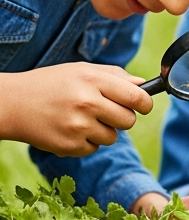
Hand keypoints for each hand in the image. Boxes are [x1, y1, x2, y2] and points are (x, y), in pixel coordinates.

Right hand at [0, 64, 153, 156]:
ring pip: (112, 137)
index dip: (145, 104)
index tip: (143, 106)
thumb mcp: (81, 70)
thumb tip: (144, 85)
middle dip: (122, 118)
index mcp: (93, 80)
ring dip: (103, 131)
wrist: (12, 104)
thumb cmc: (51, 84)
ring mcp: (78, 126)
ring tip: (81, 119)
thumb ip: (115, 76)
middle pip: (129, 121)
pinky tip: (69, 129)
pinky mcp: (69, 145)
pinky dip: (86, 142)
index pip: (137, 97)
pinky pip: (94, 149)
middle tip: (106, 112)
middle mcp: (87, 103)